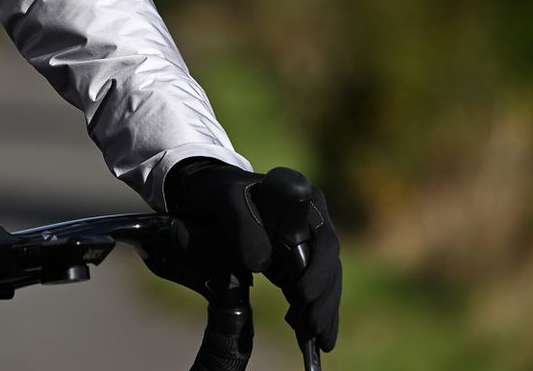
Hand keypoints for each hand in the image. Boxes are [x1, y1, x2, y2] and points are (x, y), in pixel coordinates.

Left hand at [164, 158, 342, 352]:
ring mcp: (303, 242)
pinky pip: (308, 288)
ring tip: (317, 342)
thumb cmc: (216, 190)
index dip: (320, 271)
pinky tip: (309, 338)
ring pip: (323, 281)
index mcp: (303, 200)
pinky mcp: (292, 259)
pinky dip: (310, 312)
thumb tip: (260, 264)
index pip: (323, 241)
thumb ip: (241, 226)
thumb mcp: (223, 199)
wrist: (203, 193)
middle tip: (314, 331)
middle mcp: (311, 221)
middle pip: (328, 265)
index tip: (304, 295)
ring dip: (322, 312)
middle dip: (324, 300)